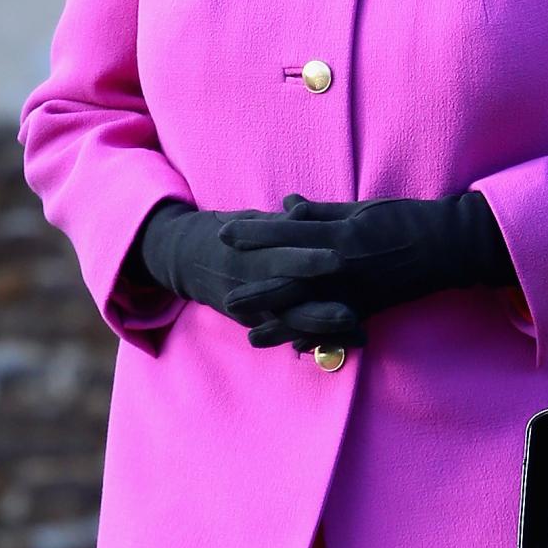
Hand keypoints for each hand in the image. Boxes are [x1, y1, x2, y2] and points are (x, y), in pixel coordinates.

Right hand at [132, 200, 365, 349]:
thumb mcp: (252, 222)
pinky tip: (352, 340)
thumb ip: (280, 221)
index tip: (338, 259)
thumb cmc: (232, 233)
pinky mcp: (260, 324)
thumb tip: (301, 208)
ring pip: (290, 326)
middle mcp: (250, 289)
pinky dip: (320, 339)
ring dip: (324, 331)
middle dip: (317, 311)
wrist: (190, 262)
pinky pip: (293, 335)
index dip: (307, 261)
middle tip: (350, 314)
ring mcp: (255, 311)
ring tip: (357, 331)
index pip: (280, 259)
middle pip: (286, 304)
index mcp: (248, 256)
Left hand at [219, 190, 515, 324]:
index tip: (224, 233)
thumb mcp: (362, 210)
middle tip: (225, 299)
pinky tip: (296, 350)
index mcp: (339, 234)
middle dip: (257, 289)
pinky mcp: (370, 308)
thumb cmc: (406, 220)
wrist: (449, 245)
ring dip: (279, 325)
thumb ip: (322, 213)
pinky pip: (336, 327)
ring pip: (308, 310)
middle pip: (289, 279)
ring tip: (251, 336)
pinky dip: (316, 338)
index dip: (254, 234)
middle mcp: (342, 265)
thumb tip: (286, 207)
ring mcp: (355, 290)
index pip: (286, 233)